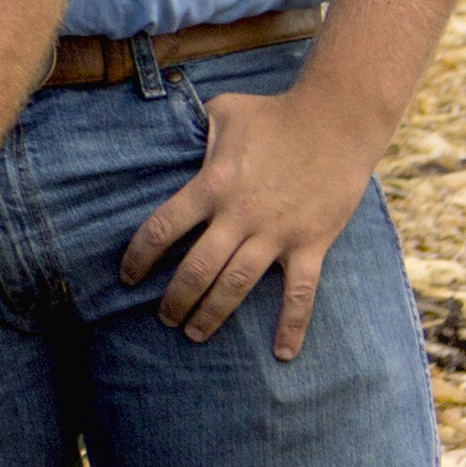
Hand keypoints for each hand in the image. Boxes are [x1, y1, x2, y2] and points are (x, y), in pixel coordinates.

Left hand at [114, 80, 383, 356]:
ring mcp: (276, 233)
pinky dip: (292, 325)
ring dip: (212, 314)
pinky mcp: (312, 242)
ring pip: (236, 285)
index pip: (162, 228)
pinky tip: (283, 354)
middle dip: (174, 299)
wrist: (338, 119)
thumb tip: (170, 135)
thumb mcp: (223, 112)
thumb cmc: (275, 114)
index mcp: (211, 185)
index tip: (127, 277)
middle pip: (196, 268)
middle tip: (162, 317)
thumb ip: (194, 131)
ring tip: (193, 333)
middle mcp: (239, 215)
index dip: (140, 256)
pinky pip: (300, 293)